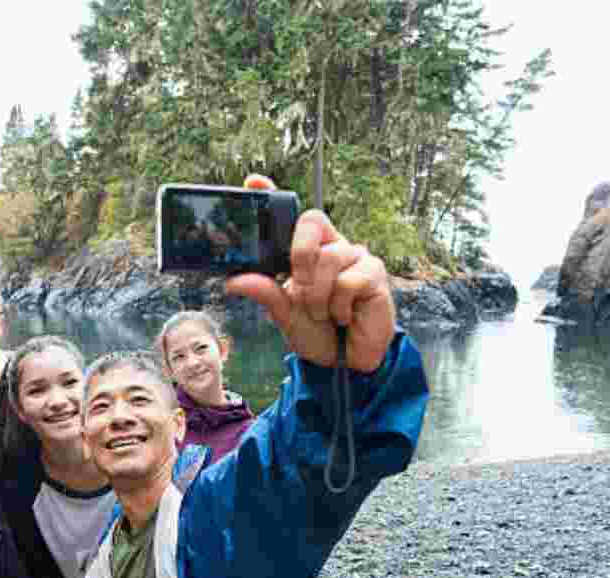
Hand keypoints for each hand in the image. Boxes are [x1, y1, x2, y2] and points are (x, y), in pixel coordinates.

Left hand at [225, 174, 396, 372]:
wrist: (346, 364)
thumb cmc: (318, 332)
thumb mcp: (284, 314)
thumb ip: (265, 293)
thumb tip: (234, 281)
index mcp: (308, 250)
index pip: (291, 215)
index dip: (272, 195)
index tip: (253, 182)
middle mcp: (332, 246)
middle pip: (312, 222)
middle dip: (299, 257)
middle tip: (298, 288)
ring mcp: (355, 257)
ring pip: (328, 258)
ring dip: (317, 296)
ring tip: (322, 314)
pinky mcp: (374, 274)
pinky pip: (348, 281)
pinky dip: (338, 306)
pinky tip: (344, 316)